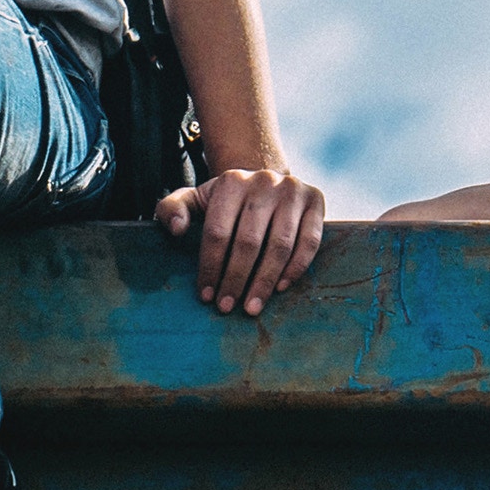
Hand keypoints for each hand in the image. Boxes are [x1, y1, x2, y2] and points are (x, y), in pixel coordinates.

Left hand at [149, 166, 327, 314]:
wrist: (266, 183)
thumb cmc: (227, 201)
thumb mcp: (196, 198)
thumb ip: (174, 208)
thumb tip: (177, 229)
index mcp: (231, 182)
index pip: (218, 232)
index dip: (211, 267)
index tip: (206, 295)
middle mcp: (264, 182)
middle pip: (248, 242)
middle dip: (235, 279)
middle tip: (227, 307)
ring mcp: (293, 191)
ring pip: (279, 245)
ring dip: (264, 281)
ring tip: (252, 306)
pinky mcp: (316, 200)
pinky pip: (309, 241)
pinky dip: (296, 267)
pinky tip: (280, 288)